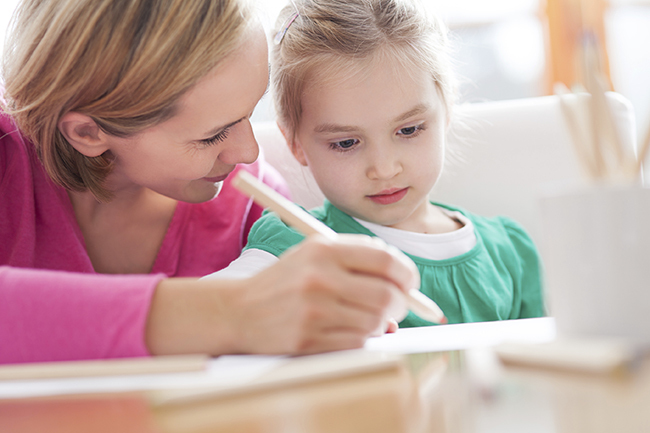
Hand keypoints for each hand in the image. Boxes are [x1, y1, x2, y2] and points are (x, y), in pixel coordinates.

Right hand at [220, 234, 415, 354]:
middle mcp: (320, 278)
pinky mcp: (309, 340)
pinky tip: (351, 330)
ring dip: (382, 324)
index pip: (385, 259)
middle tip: (397, 306)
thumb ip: (356, 258)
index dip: (406, 273)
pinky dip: (363, 338)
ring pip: (376, 322)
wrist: (238, 311)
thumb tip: (400, 283)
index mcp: (324, 250)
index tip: (409, 282)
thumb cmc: (284, 282)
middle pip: (387, 295)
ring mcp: (314, 311)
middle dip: (401, 304)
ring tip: (369, 318)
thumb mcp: (313, 254)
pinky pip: (357, 342)